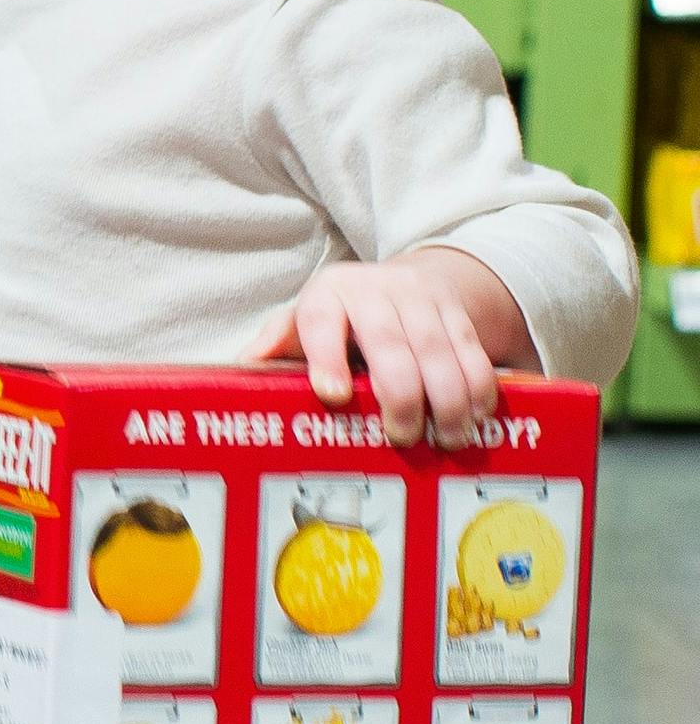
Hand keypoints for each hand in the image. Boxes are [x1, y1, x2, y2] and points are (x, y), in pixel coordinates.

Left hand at [245, 248, 532, 447]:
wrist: (402, 283)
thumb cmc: (341, 318)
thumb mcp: (303, 323)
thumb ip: (278, 345)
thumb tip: (245, 368)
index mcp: (328, 295)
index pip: (322, 322)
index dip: (327, 358)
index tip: (331, 395)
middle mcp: (375, 291)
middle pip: (390, 342)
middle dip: (400, 394)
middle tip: (401, 437)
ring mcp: (421, 300)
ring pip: (440, 349)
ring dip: (448, 400)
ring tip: (446, 440)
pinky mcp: (458, 315)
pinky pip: (474, 351)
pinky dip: (478, 388)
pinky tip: (475, 419)